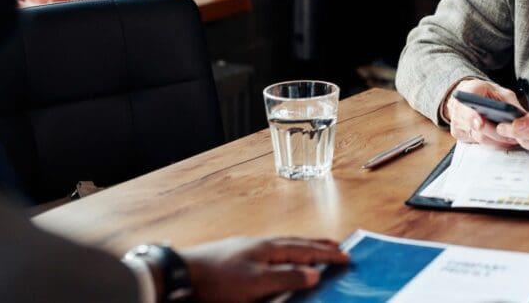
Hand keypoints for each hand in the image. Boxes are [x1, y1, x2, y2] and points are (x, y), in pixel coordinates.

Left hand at [180, 236, 348, 301]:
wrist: (181, 273)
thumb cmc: (219, 280)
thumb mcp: (256, 284)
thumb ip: (286, 278)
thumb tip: (315, 273)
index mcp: (270, 249)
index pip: (306, 250)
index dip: (327, 254)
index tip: (347, 255)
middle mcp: (262, 245)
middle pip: (297, 243)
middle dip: (318, 245)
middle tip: (337, 245)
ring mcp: (248, 248)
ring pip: (284, 246)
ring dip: (302, 248)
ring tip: (313, 249)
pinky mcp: (237, 256)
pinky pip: (271, 251)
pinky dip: (285, 253)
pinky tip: (279, 258)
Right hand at [445, 78, 525, 148]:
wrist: (469, 94)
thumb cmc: (485, 92)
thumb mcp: (499, 91)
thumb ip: (509, 103)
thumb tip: (523, 117)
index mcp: (467, 94)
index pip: (467, 108)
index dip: (473, 117)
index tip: (482, 122)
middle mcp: (458, 110)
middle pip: (477, 129)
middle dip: (497, 134)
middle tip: (513, 137)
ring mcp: (457, 124)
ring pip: (479, 138)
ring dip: (497, 140)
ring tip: (512, 139)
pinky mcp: (460, 134)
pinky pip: (477, 142)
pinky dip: (491, 142)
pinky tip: (502, 139)